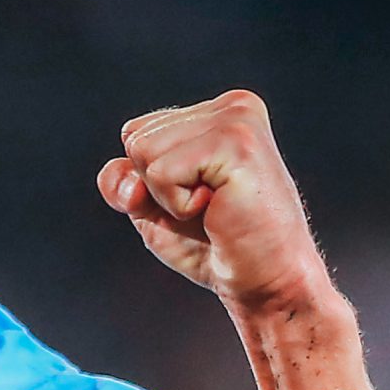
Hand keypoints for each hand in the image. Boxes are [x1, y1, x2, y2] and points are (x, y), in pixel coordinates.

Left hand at [96, 90, 332, 318]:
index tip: (198, 199)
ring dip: (168, 197)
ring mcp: (237, 120)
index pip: (136, 132)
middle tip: (209, 209)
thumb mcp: (153, 210)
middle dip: (156, 188)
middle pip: (135, 139)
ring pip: (143, 152)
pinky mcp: (236, 144)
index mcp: (218, 112)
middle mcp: (233, 106)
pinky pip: (160, 173)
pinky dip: (178, 206)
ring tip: (215, 208)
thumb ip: (124, 182)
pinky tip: (219, 210)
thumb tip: (123, 175)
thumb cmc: (215, 247)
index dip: (148, 180)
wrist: (266, 283)